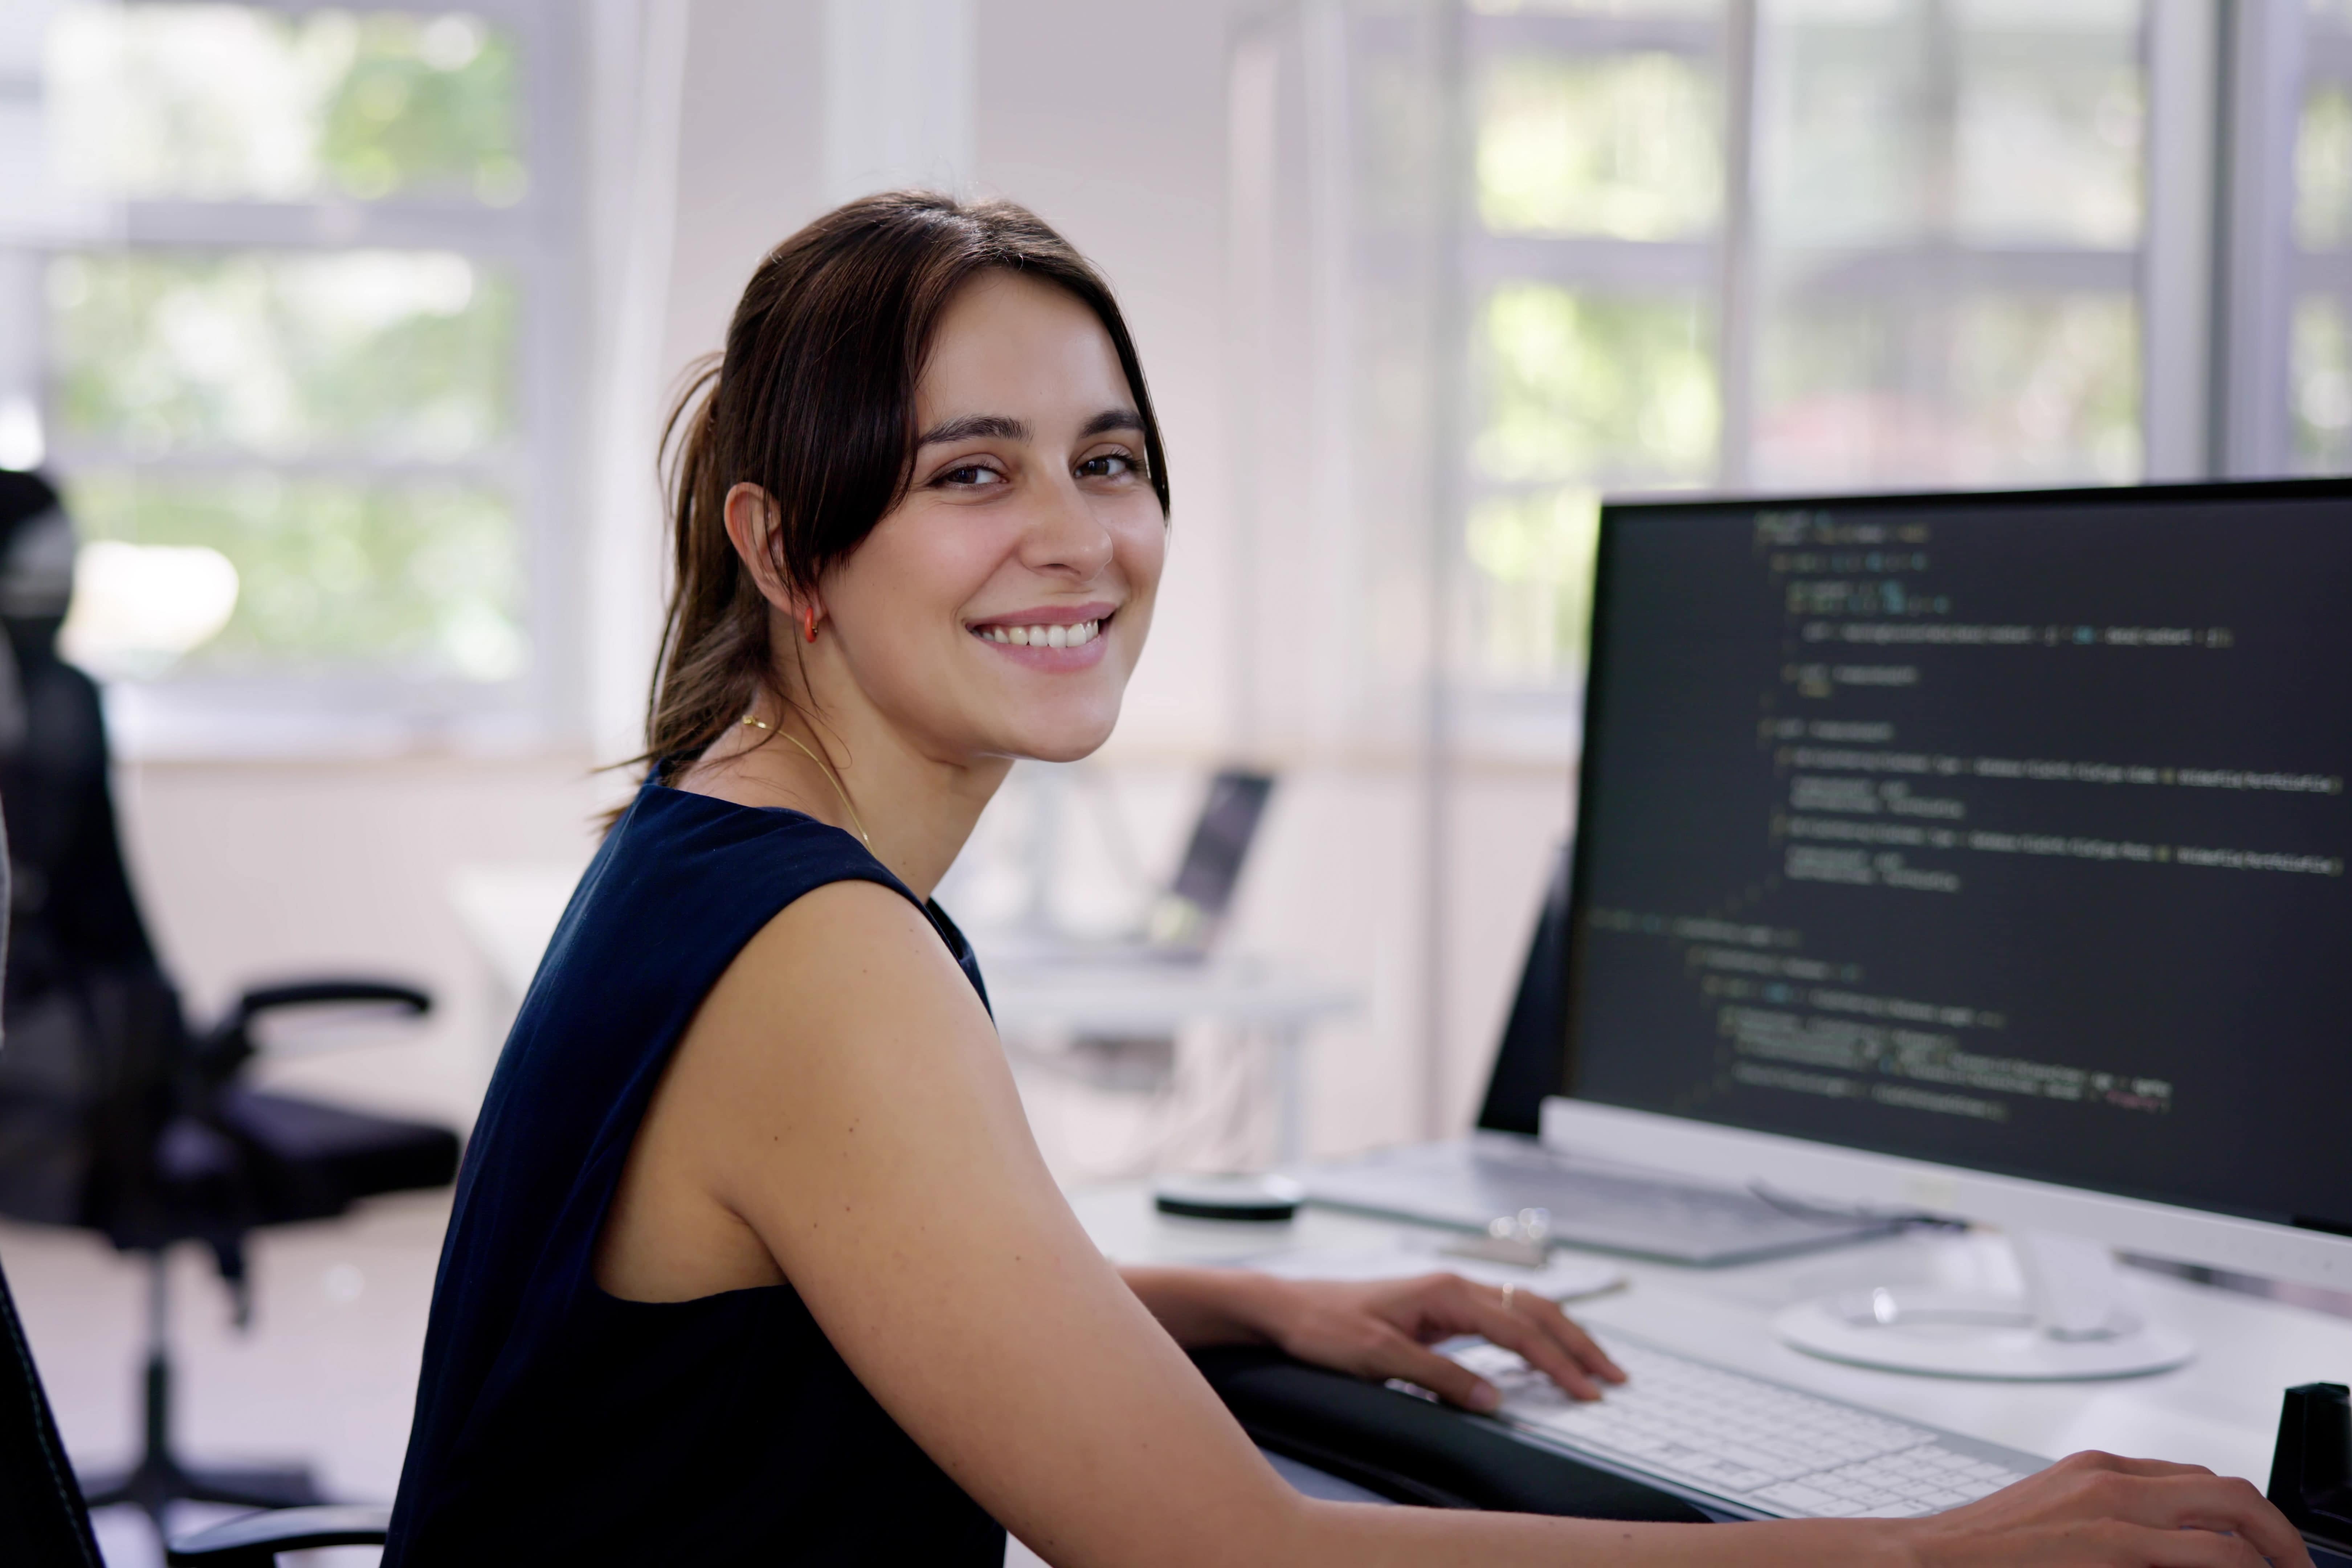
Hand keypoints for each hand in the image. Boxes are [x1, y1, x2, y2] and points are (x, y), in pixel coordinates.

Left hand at [1255, 1271, 1623, 1412]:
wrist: (1288, 1307)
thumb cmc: (1326, 1327)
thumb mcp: (1379, 1357)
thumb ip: (1438, 1377)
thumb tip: (1495, 1400)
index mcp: (1445, 1292)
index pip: (1518, 1328)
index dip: (1558, 1361)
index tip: (1588, 1391)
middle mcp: (1454, 1286)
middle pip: (1533, 1311)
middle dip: (1577, 1344)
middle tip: (1614, 1377)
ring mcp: (1449, 1294)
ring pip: (1522, 1310)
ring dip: (1562, 1336)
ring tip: (1595, 1365)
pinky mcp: (1441, 1308)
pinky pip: (1501, 1317)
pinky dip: (1534, 1333)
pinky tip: (1544, 1353)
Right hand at [1890, 1450, 2312, 1567]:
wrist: (1927, 1559)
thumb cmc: (1986, 1551)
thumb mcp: (2056, 1516)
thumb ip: (2112, 1517)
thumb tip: (2168, 1541)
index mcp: (2099, 1469)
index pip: (2200, 1479)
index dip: (2244, 1514)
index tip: (2261, 1546)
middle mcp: (2113, 1480)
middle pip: (2229, 1492)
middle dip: (2277, 1534)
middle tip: (2292, 1567)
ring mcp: (2115, 1514)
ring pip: (2229, 1523)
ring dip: (2267, 1555)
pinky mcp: (2112, 1549)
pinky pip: (2206, 1557)